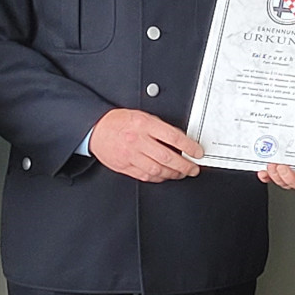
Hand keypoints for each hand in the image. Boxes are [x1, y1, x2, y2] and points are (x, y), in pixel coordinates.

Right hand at [88, 108, 202, 182]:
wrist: (96, 129)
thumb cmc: (119, 121)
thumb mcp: (142, 116)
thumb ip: (159, 127)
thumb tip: (179, 140)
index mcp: (144, 124)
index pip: (172, 137)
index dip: (188, 146)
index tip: (197, 152)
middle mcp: (138, 140)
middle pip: (167, 157)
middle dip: (185, 165)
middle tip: (193, 168)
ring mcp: (131, 155)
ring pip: (157, 170)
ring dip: (173, 174)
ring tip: (181, 173)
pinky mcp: (125, 166)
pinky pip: (146, 176)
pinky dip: (158, 178)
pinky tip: (165, 176)